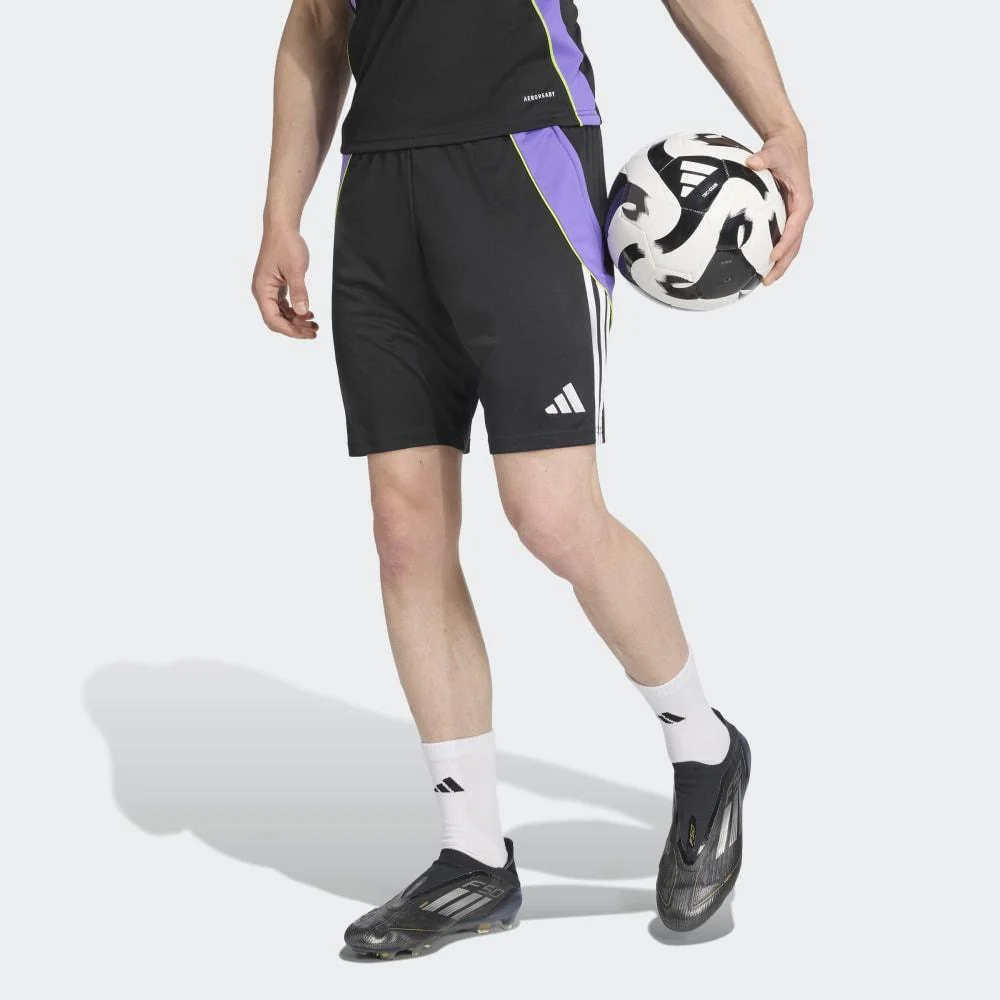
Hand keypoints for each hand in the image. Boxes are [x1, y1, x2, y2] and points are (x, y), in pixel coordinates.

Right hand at [252, 228, 318, 338]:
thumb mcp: (296, 269)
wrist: (282, 228)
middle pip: (276, 320)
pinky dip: (295, 311)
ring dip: (296, 321)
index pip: (273, 319)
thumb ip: (299, 291)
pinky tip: (309, 314)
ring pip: (280, 314)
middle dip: (295, 328)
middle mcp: (262, 292)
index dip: (290, 330)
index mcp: (262, 290)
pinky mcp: (275, 286)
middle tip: (314, 332)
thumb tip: (303, 313)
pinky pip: (283, 305)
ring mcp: (268, 289)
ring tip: (314, 325)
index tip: (306, 334)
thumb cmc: (286, 245)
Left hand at [746, 131, 812, 285]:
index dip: (785, 244)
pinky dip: (774, 252)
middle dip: (782, 264)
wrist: (789, 145)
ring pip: (790, 246)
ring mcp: (794, 216)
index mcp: (802, 202)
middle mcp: (800, 212)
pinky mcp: (786, 217)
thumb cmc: (782, 150)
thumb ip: (763, 158)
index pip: (794, 229)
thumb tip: (751, 161)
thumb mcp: (774, 151)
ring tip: (764, 280)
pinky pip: (782, 238)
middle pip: (795, 245)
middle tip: (767, 280)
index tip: (772, 257)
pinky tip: (758, 264)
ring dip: (779, 264)